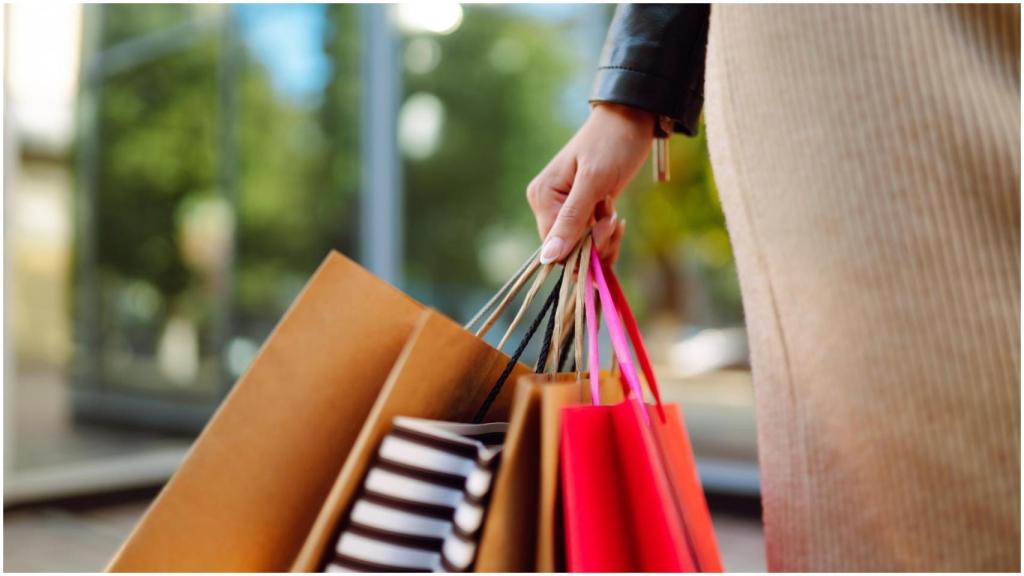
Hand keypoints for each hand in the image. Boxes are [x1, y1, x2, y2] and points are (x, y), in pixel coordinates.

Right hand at [526, 102, 653, 263]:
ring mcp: (565, 210)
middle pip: (569, 250)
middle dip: (597, 242)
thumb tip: (547, 258)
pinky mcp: (583, 212)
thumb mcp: (593, 181)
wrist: (632, 119)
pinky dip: (607, 236)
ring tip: (616, 214)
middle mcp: (548, 206)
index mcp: (542, 197)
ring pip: (583, 248)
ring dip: (605, 239)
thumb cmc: (612, 143)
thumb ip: (570, 220)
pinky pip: (591, 240)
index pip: (554, 245)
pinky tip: (616, 219)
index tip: (607, 225)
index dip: (582, 246)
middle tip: (614, 217)